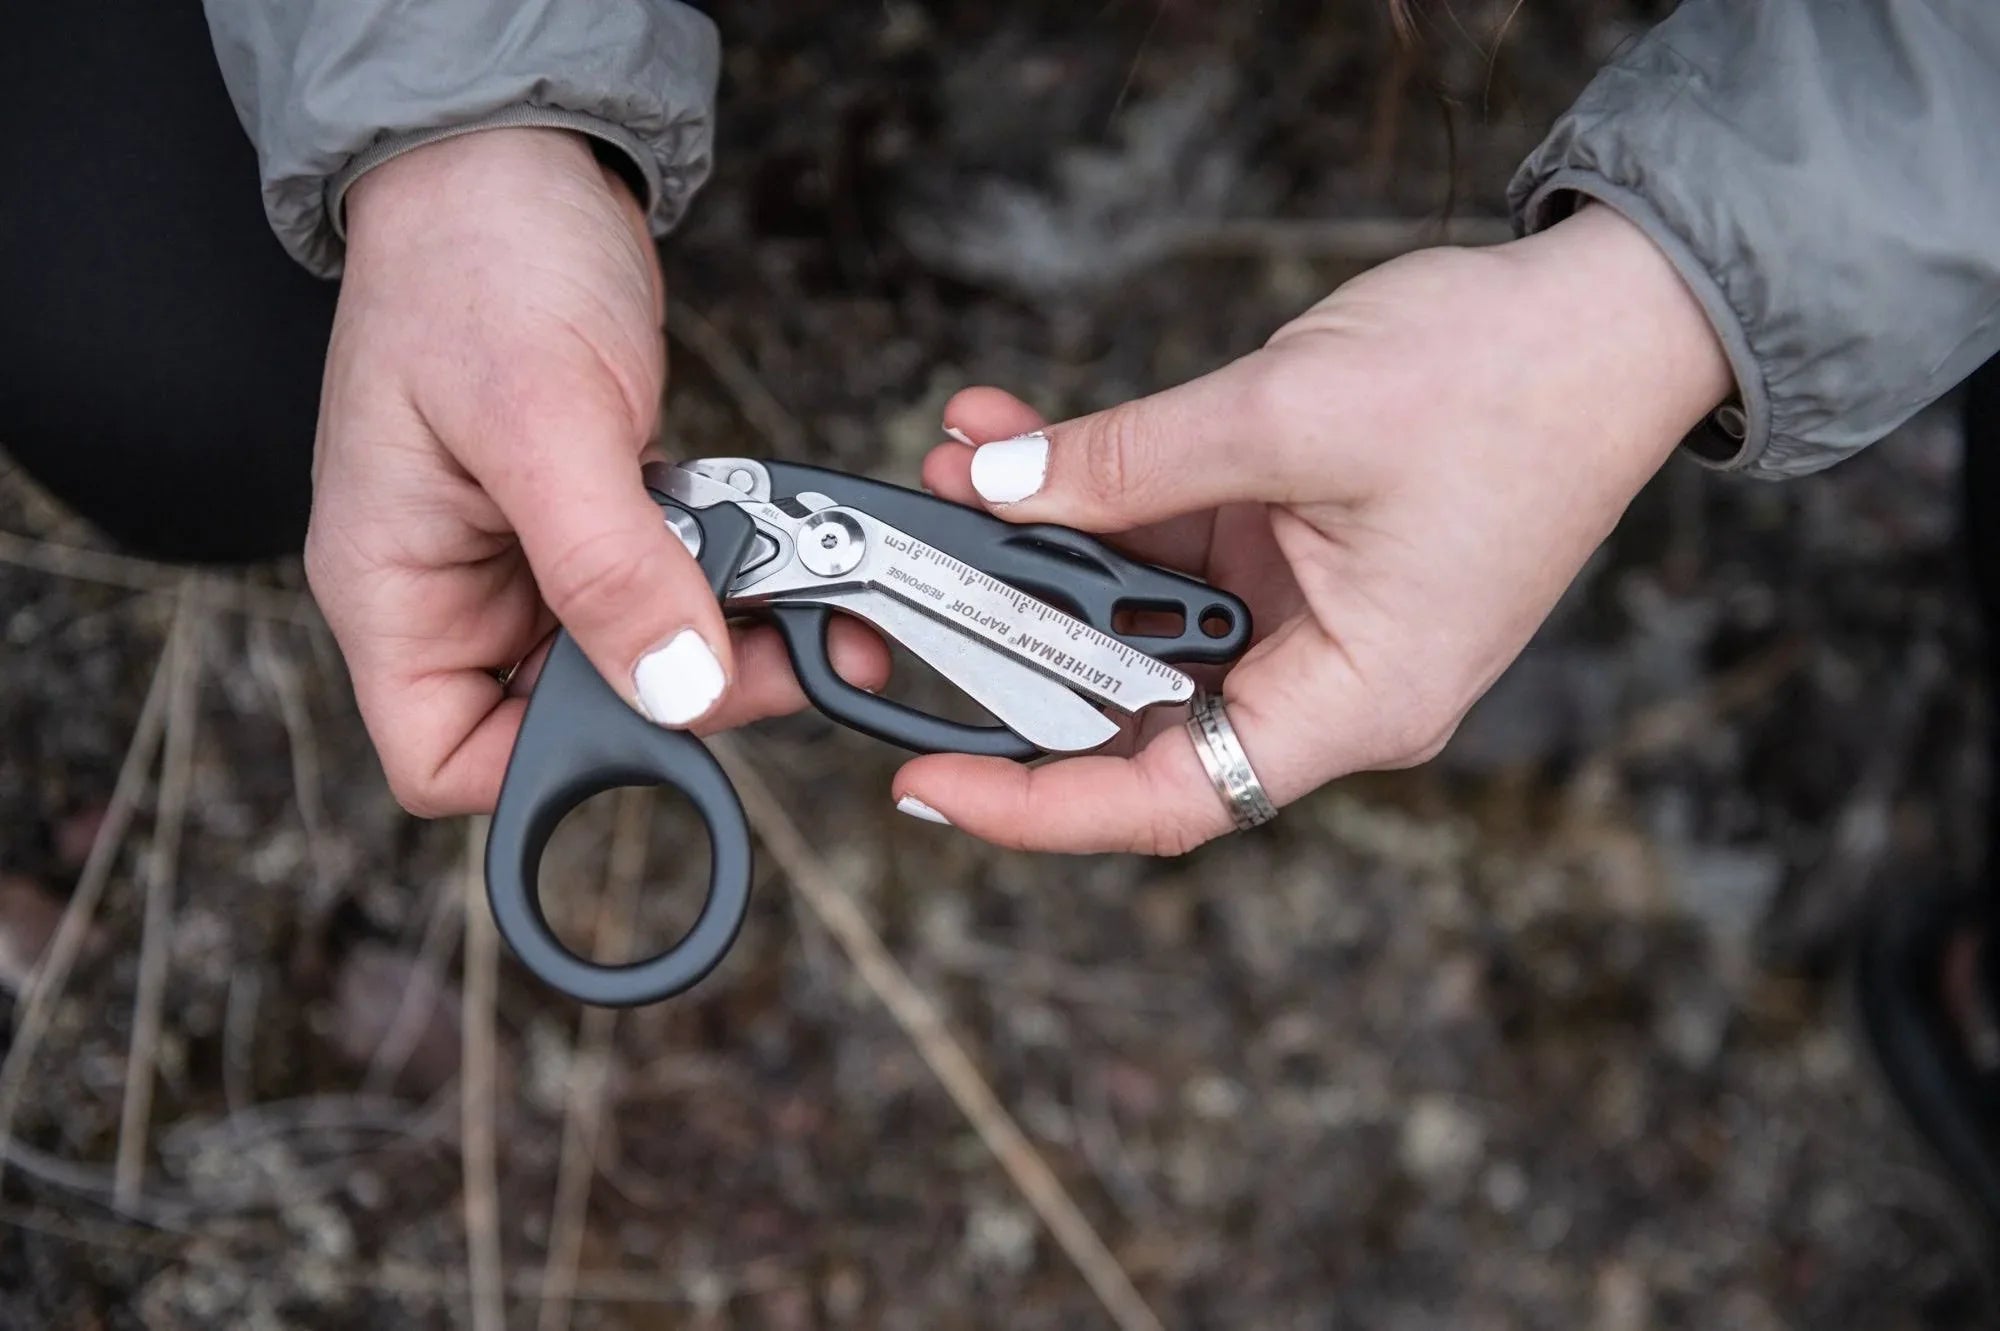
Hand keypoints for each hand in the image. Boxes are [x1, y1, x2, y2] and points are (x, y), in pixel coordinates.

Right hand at [308, 128, 886, 814]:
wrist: (514, 161)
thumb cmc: (480, 261)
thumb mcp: (541, 418)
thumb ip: (605, 564)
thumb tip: (674, 689)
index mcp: (395, 588)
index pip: (446, 758)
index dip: (553, 771)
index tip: (664, 719)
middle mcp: (457, 590)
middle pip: (569, 718)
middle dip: (680, 693)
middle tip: (779, 649)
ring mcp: (528, 557)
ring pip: (636, 654)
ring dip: (726, 636)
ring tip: (805, 595)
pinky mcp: (594, 518)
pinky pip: (666, 584)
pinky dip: (728, 576)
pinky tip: (778, 549)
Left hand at [900, 203, 1731, 853]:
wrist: (1616, 314)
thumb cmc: (1510, 382)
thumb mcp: (1288, 416)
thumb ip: (1130, 463)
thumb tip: (998, 487)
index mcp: (1357, 701)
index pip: (1168, 800)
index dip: (1037, 808)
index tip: (931, 786)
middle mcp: (1330, 682)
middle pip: (1136, 707)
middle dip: (1014, 634)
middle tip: (911, 578)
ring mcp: (1311, 619)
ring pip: (1140, 618)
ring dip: (1046, 544)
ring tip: (963, 459)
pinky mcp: (1298, 556)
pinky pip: (1172, 550)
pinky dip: (1101, 498)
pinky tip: (1023, 437)